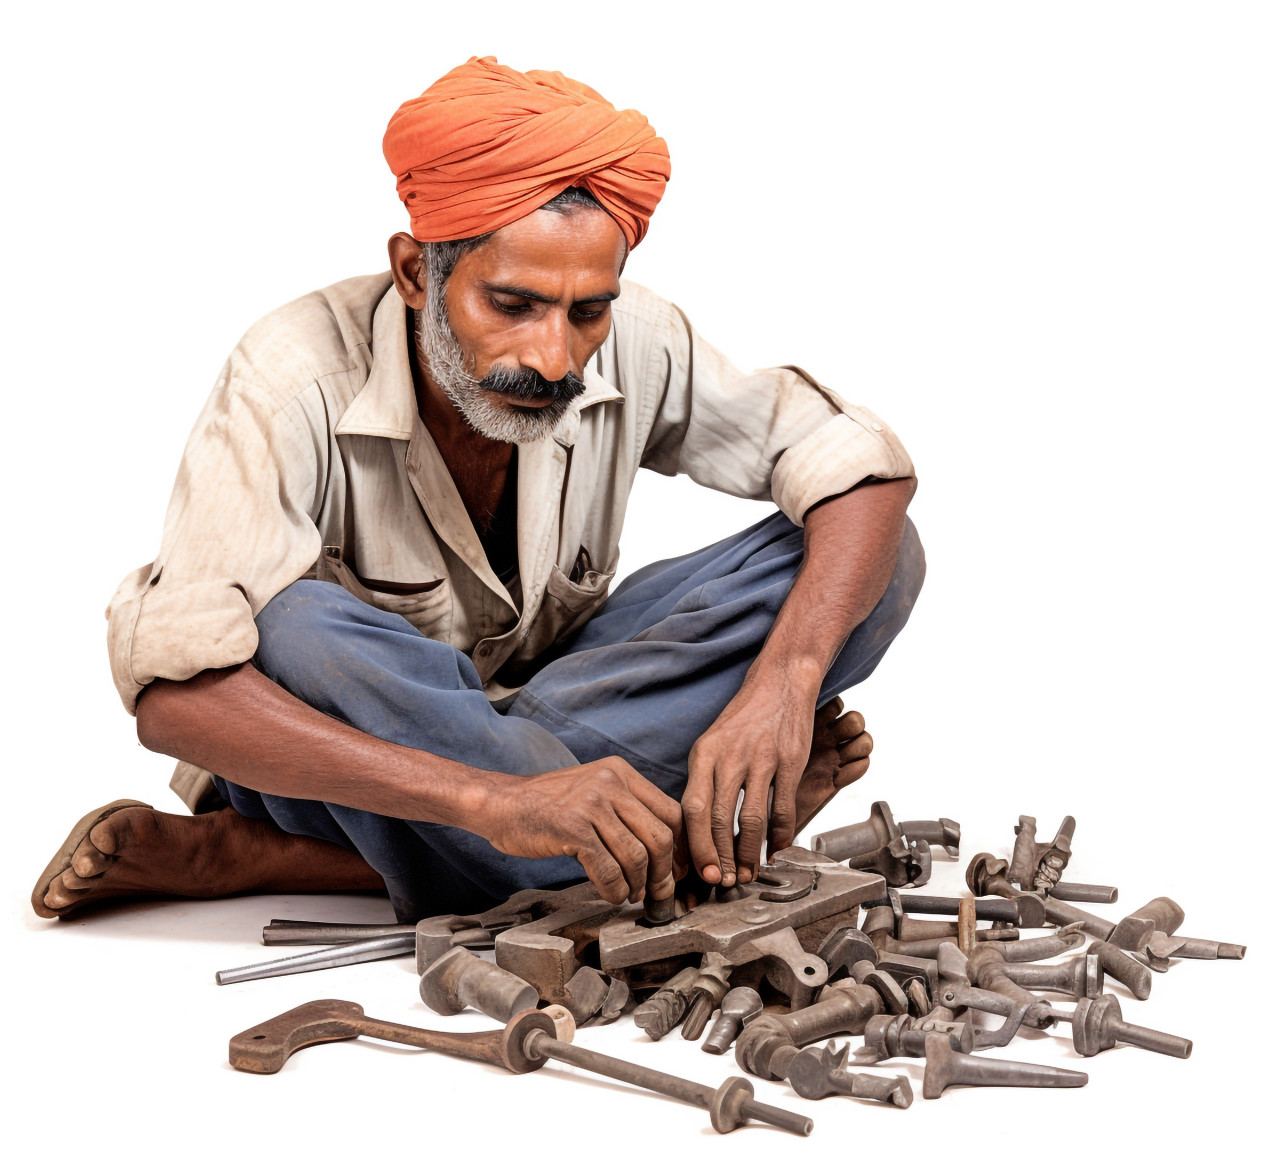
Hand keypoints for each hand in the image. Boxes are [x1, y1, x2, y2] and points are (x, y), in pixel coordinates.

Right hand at [479, 757, 684, 904]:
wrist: (501, 803)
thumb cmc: (548, 805)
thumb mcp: (593, 791)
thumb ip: (625, 810)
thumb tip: (662, 851)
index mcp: (621, 772)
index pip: (671, 811)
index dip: (681, 847)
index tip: (678, 871)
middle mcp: (611, 782)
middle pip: (660, 835)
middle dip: (664, 872)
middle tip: (658, 892)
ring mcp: (591, 803)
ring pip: (637, 855)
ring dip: (638, 884)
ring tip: (631, 895)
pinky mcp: (572, 827)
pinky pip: (608, 867)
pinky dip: (615, 888)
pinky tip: (612, 895)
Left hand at [681, 662, 820, 886]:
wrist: (779, 682)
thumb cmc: (745, 719)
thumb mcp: (713, 743)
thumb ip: (706, 782)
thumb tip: (699, 829)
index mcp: (703, 754)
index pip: (692, 809)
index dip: (697, 846)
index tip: (702, 871)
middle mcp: (728, 757)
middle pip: (717, 819)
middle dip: (721, 858)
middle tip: (726, 882)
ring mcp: (760, 758)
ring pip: (750, 819)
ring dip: (750, 853)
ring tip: (750, 871)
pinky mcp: (789, 760)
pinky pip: (782, 807)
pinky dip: (780, 835)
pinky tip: (778, 849)